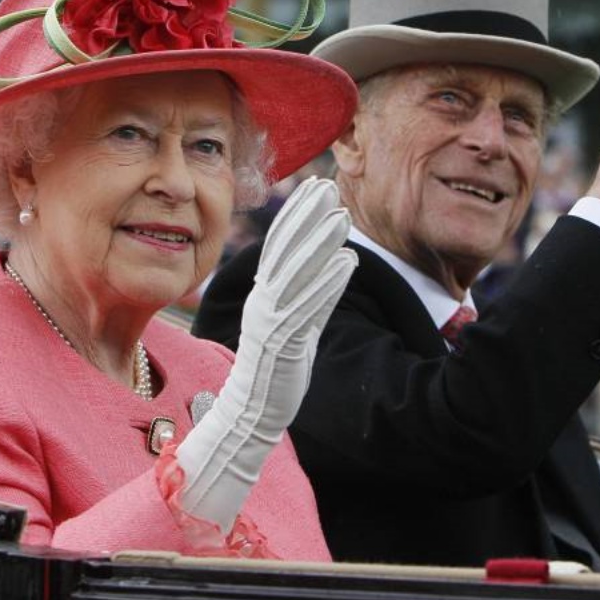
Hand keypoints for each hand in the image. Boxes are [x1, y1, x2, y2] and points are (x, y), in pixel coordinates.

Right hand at [176, 177, 356, 531]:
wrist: (251, 414)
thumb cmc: (274, 369)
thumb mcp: (289, 322)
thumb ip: (305, 293)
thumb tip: (330, 263)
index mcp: (262, 294)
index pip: (278, 244)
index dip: (297, 213)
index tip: (316, 186)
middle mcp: (264, 302)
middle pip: (286, 250)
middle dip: (307, 216)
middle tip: (329, 187)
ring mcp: (273, 322)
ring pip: (298, 274)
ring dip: (320, 242)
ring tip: (343, 216)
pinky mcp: (286, 344)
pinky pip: (309, 308)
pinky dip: (328, 283)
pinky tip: (348, 262)